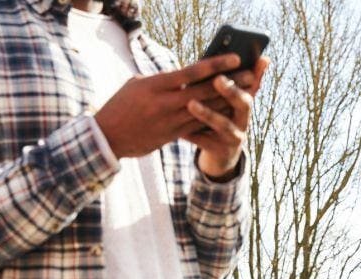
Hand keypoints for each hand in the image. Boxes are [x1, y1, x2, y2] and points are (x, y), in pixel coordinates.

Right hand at [93, 54, 242, 158]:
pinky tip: (230, 113)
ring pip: (206, 111)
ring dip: (228, 102)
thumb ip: (164, 80)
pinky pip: (198, 126)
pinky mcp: (172, 135)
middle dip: (230, 83)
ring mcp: (170, 121)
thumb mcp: (139, 84)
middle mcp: (166, 103)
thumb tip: (184, 75)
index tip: (235, 59)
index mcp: (156, 85)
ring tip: (248, 93)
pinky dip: (215, 119)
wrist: (108, 137)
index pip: (191, 72)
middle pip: (205, 92)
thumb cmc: (121, 105)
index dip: (215, 65)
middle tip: (252, 76)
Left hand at [186, 56, 269, 178]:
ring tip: (191, 104)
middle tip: (217, 79)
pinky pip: (205, 141)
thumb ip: (240, 81)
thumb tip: (264, 58)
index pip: (252, 86)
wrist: (220, 155)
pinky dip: (192, 134)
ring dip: (208, 114)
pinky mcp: (221, 152)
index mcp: (246, 104)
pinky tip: (178, 128)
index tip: (238, 60)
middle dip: (231, 92)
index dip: (251, 74)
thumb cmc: (221, 118)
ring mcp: (234, 138)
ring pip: (223, 125)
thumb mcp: (232, 101)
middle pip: (243, 105)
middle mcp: (244, 121)